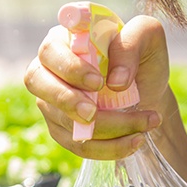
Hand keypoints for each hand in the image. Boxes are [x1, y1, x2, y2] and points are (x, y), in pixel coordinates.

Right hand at [24, 15, 171, 159]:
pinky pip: (78, 145)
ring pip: (63, 119)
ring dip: (106, 127)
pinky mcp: (62, 129)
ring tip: (143, 124)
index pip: (51, 48)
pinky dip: (108, 148)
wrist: (148, 92)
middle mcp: (51, 68)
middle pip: (37, 82)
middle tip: (94, 112)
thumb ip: (131, 45)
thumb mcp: (147, 37)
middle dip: (66, 101)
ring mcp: (52, 100)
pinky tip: (135, 140)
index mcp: (67, 39)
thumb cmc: (142, 58)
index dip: (69, 66)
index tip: (98, 81)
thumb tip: (116, 81)